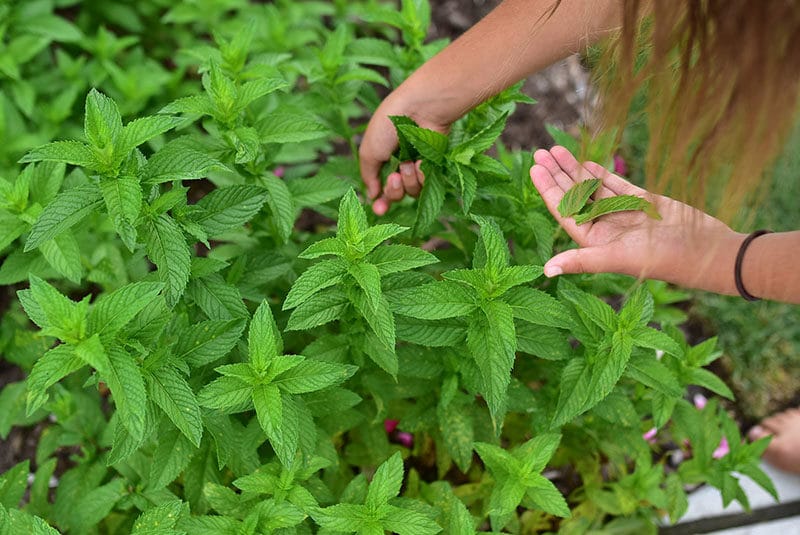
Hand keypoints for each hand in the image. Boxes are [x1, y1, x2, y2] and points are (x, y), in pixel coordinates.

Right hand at [358, 92, 450, 214]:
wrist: (419, 108)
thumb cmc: (390, 124)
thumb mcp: (369, 151)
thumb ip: (368, 176)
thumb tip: (372, 195)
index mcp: (385, 157)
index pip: (382, 186)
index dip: (381, 202)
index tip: (378, 211)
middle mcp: (402, 162)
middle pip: (398, 194)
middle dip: (394, 191)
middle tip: (395, 178)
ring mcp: (420, 163)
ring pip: (413, 191)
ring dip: (408, 181)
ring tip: (408, 163)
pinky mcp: (436, 163)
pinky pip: (428, 182)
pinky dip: (422, 175)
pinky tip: (420, 162)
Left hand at [530, 146, 745, 293]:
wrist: (707, 250)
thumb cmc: (661, 259)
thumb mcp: (616, 258)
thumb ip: (581, 261)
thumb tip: (545, 270)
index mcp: (594, 241)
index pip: (564, 211)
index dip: (548, 189)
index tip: (534, 168)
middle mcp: (605, 227)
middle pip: (574, 197)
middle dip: (556, 175)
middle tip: (539, 152)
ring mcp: (623, 213)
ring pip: (592, 188)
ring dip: (574, 170)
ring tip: (555, 150)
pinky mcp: (642, 202)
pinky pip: (615, 184)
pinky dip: (600, 173)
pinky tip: (584, 161)